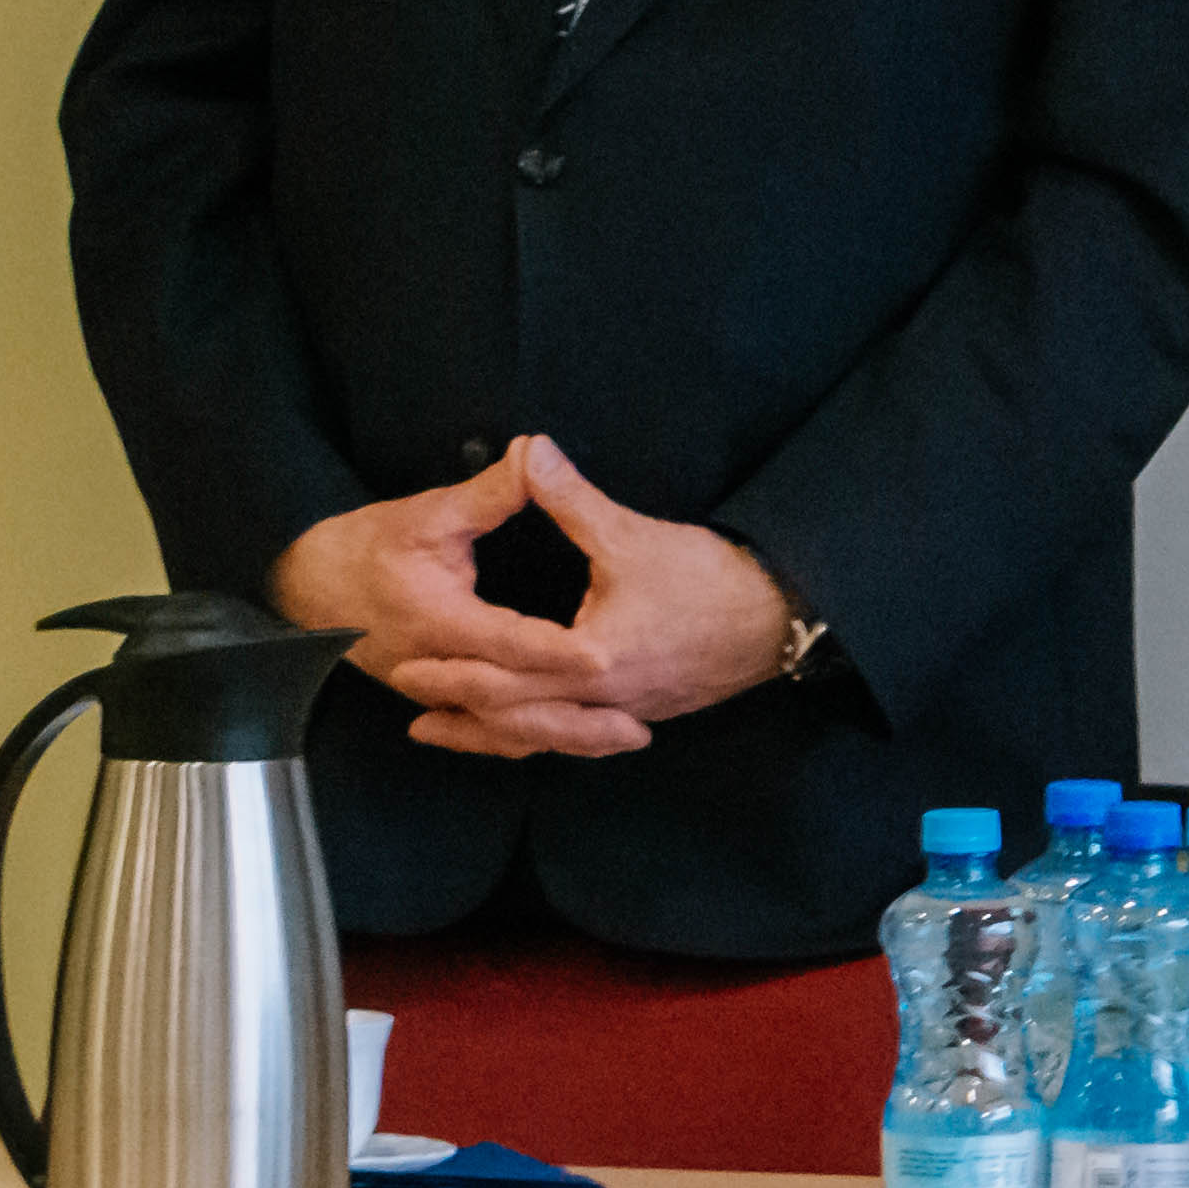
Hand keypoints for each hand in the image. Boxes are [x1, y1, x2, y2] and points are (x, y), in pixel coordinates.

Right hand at [269, 456, 610, 708]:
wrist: (306, 588)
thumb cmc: (364, 548)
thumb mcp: (424, 514)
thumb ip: (488, 493)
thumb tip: (535, 453)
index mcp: (439, 622)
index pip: (509, 644)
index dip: (559, 652)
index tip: (608, 657)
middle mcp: (438, 669)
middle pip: (515, 706)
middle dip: (576, 720)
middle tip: (637, 727)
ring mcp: (435, 692)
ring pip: (505, 729)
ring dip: (565, 738)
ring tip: (626, 739)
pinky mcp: (439, 699)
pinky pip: (491, 730)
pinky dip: (538, 737)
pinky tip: (583, 739)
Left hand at [371, 437, 796, 757]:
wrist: (781, 617)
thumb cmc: (711, 579)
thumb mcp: (632, 535)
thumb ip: (571, 498)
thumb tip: (527, 450)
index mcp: (590, 658)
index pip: (502, 675)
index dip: (451, 672)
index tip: (408, 665)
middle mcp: (601, 697)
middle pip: (512, 716)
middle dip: (457, 707)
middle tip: (407, 700)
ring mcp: (624, 710)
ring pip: (542, 736)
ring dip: (488, 734)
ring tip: (440, 729)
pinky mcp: (644, 710)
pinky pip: (574, 735)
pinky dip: (538, 736)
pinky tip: (525, 730)